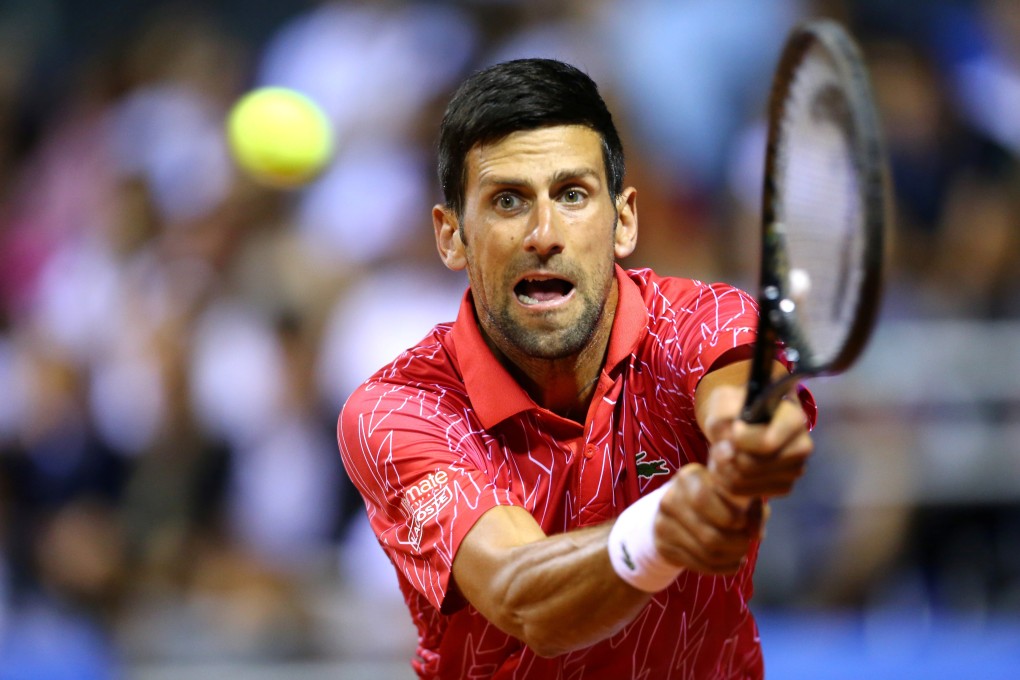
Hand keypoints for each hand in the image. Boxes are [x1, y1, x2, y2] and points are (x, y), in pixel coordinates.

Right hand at [653, 464, 767, 574]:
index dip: (731, 517)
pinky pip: (699, 565)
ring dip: (732, 558)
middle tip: (746, 542)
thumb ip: (753, 508)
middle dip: (737, 544)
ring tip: (741, 552)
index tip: (744, 522)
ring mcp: (663, 525)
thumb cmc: (716, 497)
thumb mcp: (735, 493)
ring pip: (706, 554)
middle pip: (710, 535)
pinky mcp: (664, 547)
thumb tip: (756, 535)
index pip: (704, 499)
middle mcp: (670, 500)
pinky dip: (722, 568)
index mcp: (688, 478)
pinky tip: (732, 562)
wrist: (678, 509)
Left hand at [702, 385, 813, 497]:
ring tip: (720, 453)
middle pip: (751, 466)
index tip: (734, 427)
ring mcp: (795, 469)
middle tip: (718, 444)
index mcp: (794, 419)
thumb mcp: (725, 401)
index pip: (767, 443)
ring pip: (744, 481)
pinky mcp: (784, 486)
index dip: (739, 439)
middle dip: (725, 456)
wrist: (745, 419)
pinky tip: (727, 466)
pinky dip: (726, 481)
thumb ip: (723, 421)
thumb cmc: (737, 406)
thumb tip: (731, 450)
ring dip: (722, 469)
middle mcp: (802, 446)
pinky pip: (744, 493)